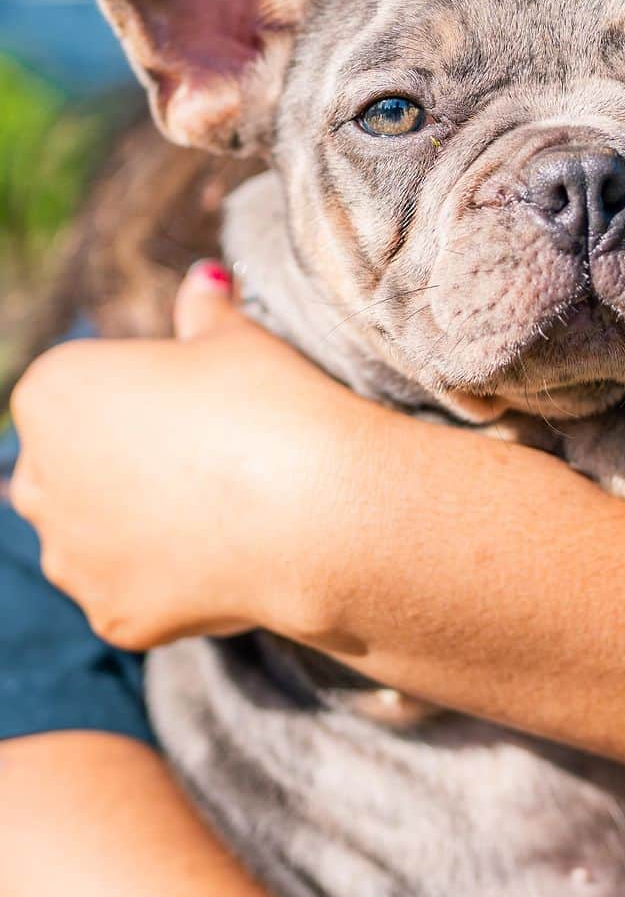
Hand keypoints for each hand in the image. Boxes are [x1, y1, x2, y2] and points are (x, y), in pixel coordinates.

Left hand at [8, 265, 362, 648]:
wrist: (313, 508)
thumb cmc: (268, 404)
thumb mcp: (235, 339)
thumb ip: (203, 313)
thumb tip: (203, 282)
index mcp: (53, 392)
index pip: (77, 391)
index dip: (137, 397)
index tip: (192, 404)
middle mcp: (39, 478)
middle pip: (66, 468)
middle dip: (113, 467)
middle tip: (200, 458)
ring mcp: (71, 556)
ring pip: (86, 539)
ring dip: (128, 529)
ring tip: (210, 511)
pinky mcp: (110, 615)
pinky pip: (128, 594)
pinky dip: (164, 583)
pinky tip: (219, 560)